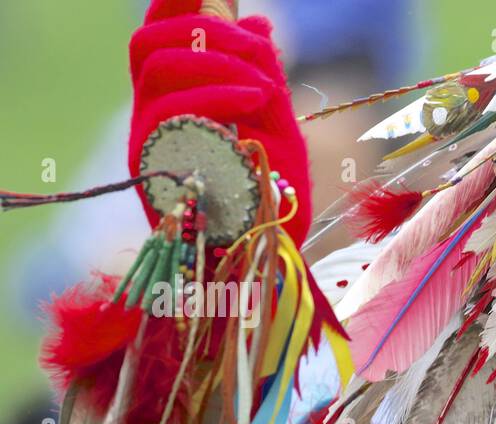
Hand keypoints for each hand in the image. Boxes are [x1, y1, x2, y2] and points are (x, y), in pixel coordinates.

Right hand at [126, 0, 311, 243]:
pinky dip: (219, 93)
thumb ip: (262, 74)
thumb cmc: (273, 197)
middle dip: (205, 30)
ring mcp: (149, 139)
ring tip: (264, 87)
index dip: (174, 5)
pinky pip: (172, 108)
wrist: (268, 255)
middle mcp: (152, 116)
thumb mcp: (275, 123)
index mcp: (175, 101)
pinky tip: (254, 100)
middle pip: (148, 43)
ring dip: (218, 61)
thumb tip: (256, 20)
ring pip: (158, 67)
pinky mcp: (155, 164)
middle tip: (256, 48)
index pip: (158, 38)